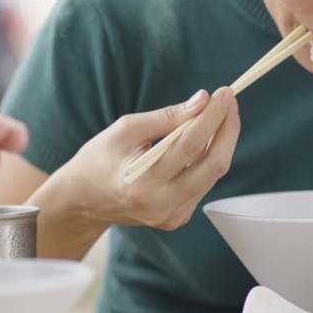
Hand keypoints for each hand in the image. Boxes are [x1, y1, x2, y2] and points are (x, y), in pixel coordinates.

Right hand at [40, 87, 240, 238]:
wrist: (83, 200)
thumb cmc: (100, 158)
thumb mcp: (125, 129)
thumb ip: (166, 117)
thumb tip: (203, 100)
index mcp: (142, 183)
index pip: (190, 145)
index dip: (212, 117)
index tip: (222, 94)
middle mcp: (160, 205)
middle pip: (213, 165)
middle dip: (228, 129)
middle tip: (228, 101)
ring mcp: (171, 216)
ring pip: (213, 174)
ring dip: (221, 141)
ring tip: (218, 114)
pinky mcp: (177, 219)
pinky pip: (204, 184)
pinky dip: (208, 158)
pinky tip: (203, 141)